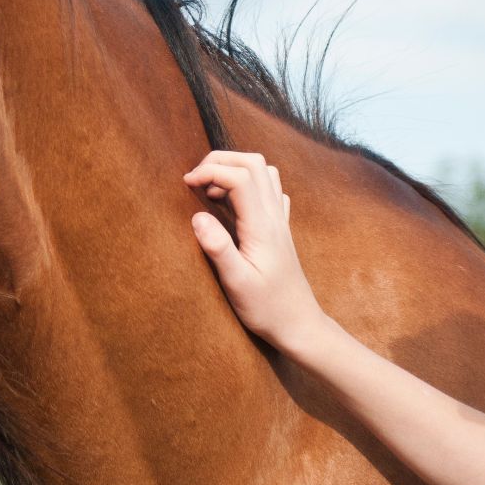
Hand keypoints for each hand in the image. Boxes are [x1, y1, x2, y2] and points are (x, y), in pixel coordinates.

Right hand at [183, 150, 325, 348]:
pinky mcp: (280, 230)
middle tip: (195, 179)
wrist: (299, 324)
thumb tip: (197, 216)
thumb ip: (217, 248)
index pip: (239, 177)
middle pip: (253, 163)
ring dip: (236, 169)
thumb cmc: (266, 308)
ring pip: (265, 172)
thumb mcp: (237, 283)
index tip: (186, 184)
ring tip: (212, 191)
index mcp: (262, 226)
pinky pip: (271, 191)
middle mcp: (274, 217)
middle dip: (221, 161)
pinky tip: (235, 205)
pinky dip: (250, 185)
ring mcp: (280, 221)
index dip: (210, 171)